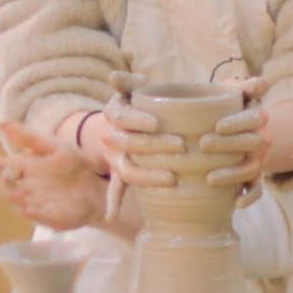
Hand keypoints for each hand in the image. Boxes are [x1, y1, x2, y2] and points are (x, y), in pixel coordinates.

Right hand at [0, 122, 104, 231]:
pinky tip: (29, 208)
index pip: (3, 167)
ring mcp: (36, 205)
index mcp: (26, 169)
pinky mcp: (50, 218)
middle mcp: (27, 189)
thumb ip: (30, 138)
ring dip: (17, 198)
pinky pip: (39, 217)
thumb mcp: (54, 148)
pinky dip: (34, 213)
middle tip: (9, 175)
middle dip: (5, 183)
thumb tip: (2, 124)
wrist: (98, 187)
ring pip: (18, 204)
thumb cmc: (75, 166)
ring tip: (18, 191)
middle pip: (6, 188)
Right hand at [100, 71, 182, 219]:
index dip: (138, 120)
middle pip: (129, 144)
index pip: (122, 117)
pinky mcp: (121, 172)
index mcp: (115, 114)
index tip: (158, 123)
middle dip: (154, 146)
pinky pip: (114, 189)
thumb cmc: (137, 101)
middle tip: (181, 146)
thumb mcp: (133, 88)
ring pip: (126, 169)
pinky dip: (112, 201)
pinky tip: (112, 215)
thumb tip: (113, 76)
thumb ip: (127, 81)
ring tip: (172, 179)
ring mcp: (116, 157)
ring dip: (146, 176)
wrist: (122, 123)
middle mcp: (112, 137)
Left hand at [201, 77, 269, 208]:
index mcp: (257, 117)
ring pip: (252, 169)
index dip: (238, 122)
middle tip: (203, 144)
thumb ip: (243, 86)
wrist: (222, 130)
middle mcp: (262, 139)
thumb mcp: (229, 93)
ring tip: (209, 178)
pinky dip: (248, 197)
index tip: (217, 125)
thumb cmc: (221, 108)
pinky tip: (234, 203)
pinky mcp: (252, 179)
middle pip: (252, 143)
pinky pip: (257, 190)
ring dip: (233, 175)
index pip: (254, 118)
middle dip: (228, 145)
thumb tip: (261, 82)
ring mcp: (258, 160)